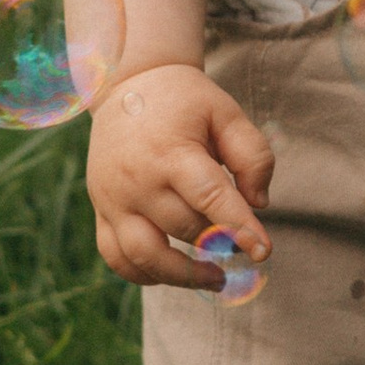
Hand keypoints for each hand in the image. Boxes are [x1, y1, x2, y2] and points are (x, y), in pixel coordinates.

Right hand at [84, 63, 274, 287]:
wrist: (127, 85)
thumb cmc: (185, 102)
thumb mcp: (226, 114)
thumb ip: (252, 155)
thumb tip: (258, 205)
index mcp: (170, 152)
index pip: (209, 198)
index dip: (239, 227)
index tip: (263, 251)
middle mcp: (137, 180)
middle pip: (183, 227)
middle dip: (219, 243)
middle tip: (243, 246)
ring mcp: (113, 200)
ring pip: (146, 256)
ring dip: (184, 275)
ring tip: (217, 278)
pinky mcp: (101, 211)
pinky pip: (117, 258)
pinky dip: (144, 275)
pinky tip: (175, 274)